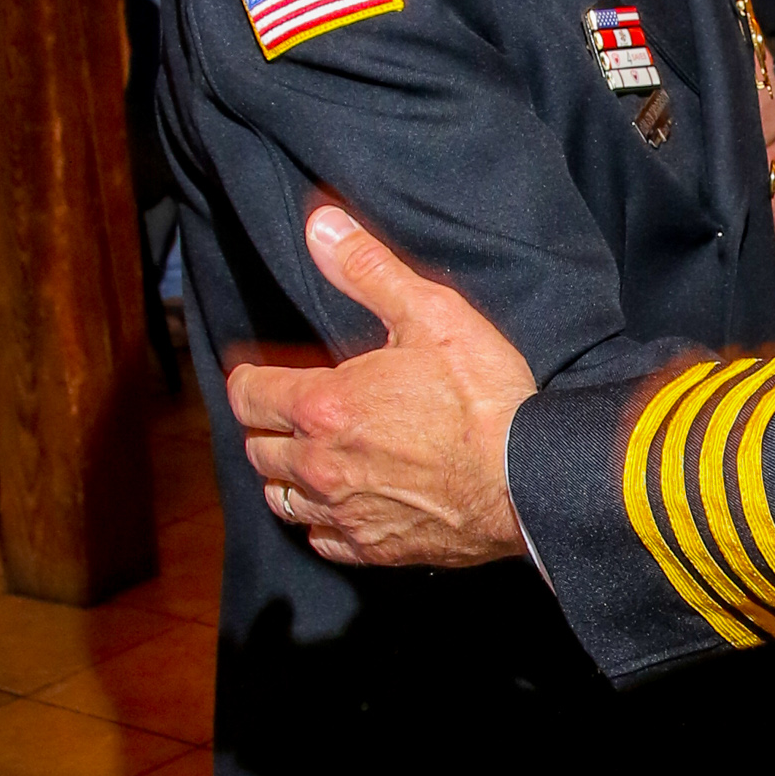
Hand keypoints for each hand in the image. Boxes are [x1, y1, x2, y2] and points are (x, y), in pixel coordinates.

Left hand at [225, 207, 536, 570]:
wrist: (527, 478)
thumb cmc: (483, 396)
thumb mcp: (430, 313)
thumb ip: (367, 268)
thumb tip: (321, 227)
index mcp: (323, 405)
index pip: (247, 396)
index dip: (248, 380)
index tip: (257, 375)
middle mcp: (320, 465)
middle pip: (257, 450)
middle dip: (266, 427)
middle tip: (285, 413)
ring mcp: (345, 512)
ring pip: (281, 499)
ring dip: (285, 476)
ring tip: (306, 458)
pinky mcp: (374, 548)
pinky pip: (321, 540)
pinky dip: (321, 522)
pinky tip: (341, 504)